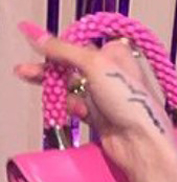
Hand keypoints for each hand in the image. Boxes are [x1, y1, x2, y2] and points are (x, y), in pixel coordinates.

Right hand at [14, 20, 176, 181]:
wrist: (141, 145)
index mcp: (118, 56)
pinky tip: (78, 111)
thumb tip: (38, 36)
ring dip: (60, 90)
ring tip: (44, 88)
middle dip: (51, 68)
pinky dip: (74, 107)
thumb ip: (65, 50)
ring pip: (73, 87)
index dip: (63, 46)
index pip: (83, 44)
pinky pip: (78, 107)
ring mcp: (107, 98)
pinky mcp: (101, 118)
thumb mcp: (95, 64)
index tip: (43, 47)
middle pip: (74, 66)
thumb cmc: (131, 104)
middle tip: (28, 71)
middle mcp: (113, 75)